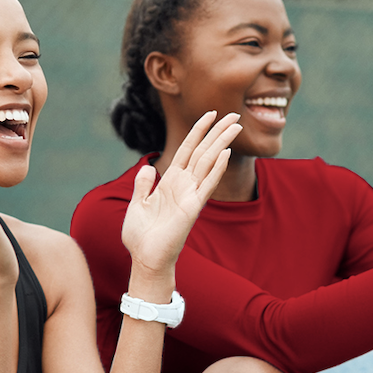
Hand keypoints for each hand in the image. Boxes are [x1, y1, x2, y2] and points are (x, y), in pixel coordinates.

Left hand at [121, 111, 239, 277]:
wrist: (145, 259)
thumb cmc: (141, 236)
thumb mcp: (138, 204)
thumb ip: (143, 185)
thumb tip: (147, 167)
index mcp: (170, 182)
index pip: (187, 150)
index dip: (198, 131)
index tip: (210, 114)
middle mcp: (183, 186)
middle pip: (203, 152)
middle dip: (217, 132)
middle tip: (234, 114)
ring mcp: (190, 196)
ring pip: (208, 162)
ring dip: (221, 143)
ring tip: (235, 125)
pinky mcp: (192, 208)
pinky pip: (207, 185)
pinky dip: (216, 169)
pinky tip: (225, 153)